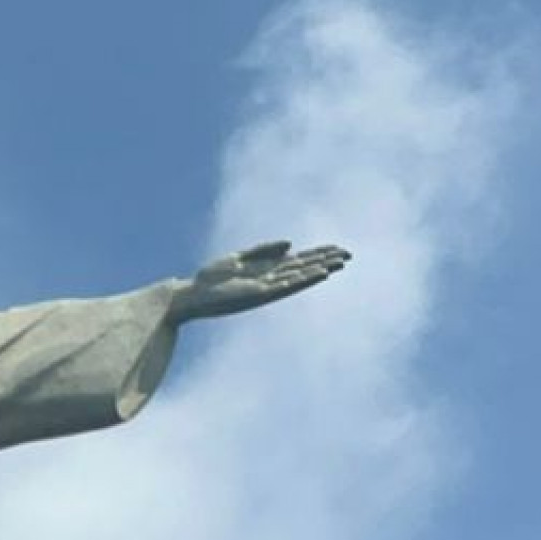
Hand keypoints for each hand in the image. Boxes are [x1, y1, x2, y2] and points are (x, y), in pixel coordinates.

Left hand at [176, 242, 350, 321]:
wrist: (192, 295)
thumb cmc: (211, 278)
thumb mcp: (238, 258)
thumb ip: (263, 250)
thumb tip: (290, 244)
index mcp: (266, 270)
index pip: (298, 260)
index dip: (318, 254)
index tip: (337, 249)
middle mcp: (271, 279)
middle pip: (303, 267)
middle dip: (325, 260)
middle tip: (348, 255)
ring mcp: (267, 287)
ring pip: (299, 276)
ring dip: (318, 270)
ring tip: (338, 264)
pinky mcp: (260, 294)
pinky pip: (286, 285)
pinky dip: (303, 279)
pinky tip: (316, 273)